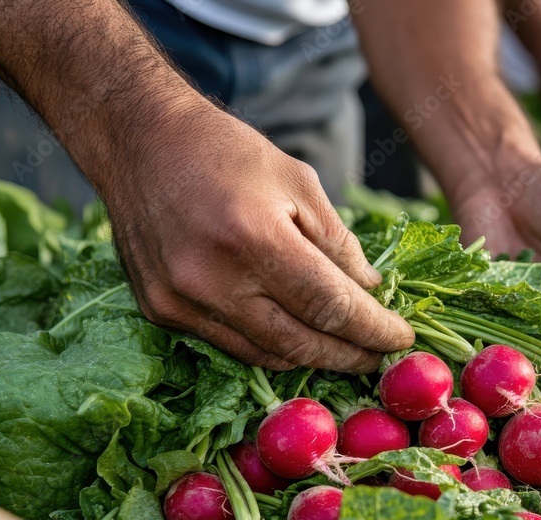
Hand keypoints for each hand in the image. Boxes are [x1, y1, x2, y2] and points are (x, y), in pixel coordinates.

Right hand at [102, 108, 414, 371]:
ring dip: (312, 358)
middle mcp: (212, 279)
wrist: (138, 140)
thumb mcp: (299, 181)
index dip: (372, 329)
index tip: (402, 339)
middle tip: (380, 356)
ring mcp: (181, 301)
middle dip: (349, 355)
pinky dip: (270, 346)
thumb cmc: (226, 152)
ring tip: (345, 350)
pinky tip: (296, 336)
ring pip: (265, 355)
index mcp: (254, 237)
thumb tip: (371, 293)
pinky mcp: (161, 310)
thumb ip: (339, 243)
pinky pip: (231, 345)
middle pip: (300, 342)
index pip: (329, 306)